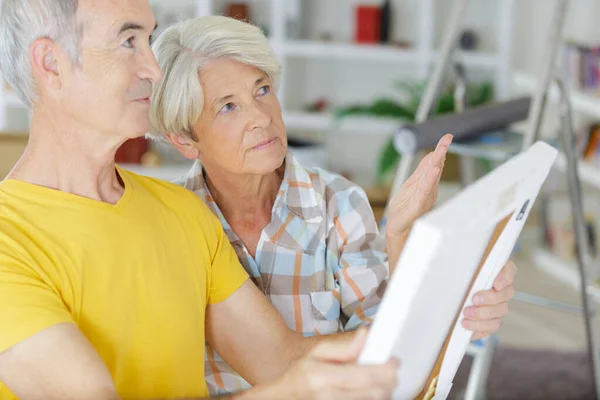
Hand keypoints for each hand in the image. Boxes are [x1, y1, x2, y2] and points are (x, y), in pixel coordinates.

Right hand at [265, 329, 398, 399]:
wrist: (283, 399)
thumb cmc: (300, 376)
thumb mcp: (316, 354)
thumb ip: (343, 347)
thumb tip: (365, 335)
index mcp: (323, 377)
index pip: (365, 375)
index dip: (386, 369)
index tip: (395, 362)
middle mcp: (330, 397)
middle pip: (375, 393)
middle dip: (389, 381)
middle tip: (391, 371)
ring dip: (383, 392)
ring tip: (380, 381)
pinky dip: (373, 398)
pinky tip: (370, 391)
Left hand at [385, 134, 452, 270]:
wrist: (397, 232)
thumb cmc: (403, 212)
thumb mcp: (410, 188)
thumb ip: (421, 174)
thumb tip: (432, 157)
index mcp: (424, 184)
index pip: (432, 163)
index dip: (439, 150)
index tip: (446, 137)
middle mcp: (427, 190)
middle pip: (435, 168)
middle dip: (441, 153)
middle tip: (447, 139)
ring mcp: (424, 197)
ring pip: (432, 177)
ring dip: (436, 163)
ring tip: (441, 150)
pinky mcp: (418, 206)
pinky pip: (425, 190)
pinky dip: (430, 180)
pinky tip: (433, 170)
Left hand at [462, 260, 516, 339]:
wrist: (447, 304)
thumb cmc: (455, 283)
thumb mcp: (458, 272)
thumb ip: (464, 268)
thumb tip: (458, 264)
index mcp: (496, 273)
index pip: (509, 269)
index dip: (505, 277)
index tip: (496, 284)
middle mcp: (501, 290)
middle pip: (507, 293)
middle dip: (490, 298)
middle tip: (474, 299)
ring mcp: (498, 307)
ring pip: (500, 311)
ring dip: (483, 313)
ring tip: (466, 313)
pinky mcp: (492, 321)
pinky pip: (492, 326)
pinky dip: (479, 326)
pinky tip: (467, 323)